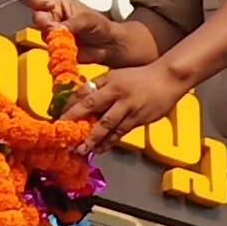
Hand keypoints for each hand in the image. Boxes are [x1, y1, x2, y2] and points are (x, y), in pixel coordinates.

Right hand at [23, 0, 122, 48]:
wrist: (109, 46)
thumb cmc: (101, 26)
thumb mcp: (87, 19)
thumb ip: (70, 24)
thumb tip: (56, 29)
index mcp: (59, 3)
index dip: (35, 2)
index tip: (43, 9)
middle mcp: (53, 16)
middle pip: (37, 17)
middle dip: (44, 23)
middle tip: (55, 27)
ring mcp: (54, 32)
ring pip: (41, 34)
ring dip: (51, 38)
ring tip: (66, 39)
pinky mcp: (56, 47)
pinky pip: (47, 49)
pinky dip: (54, 50)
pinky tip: (64, 49)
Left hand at [59, 61, 186, 137]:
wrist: (168, 78)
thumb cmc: (140, 77)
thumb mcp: (116, 75)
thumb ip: (99, 86)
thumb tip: (80, 99)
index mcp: (110, 82)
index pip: (86, 95)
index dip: (71, 108)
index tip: (59, 119)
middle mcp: (118, 94)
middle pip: (94, 110)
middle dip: (79, 125)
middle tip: (66, 139)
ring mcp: (129, 108)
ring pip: (108, 126)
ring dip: (93, 139)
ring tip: (82, 150)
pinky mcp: (139, 119)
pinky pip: (121, 132)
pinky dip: (110, 141)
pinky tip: (101, 149)